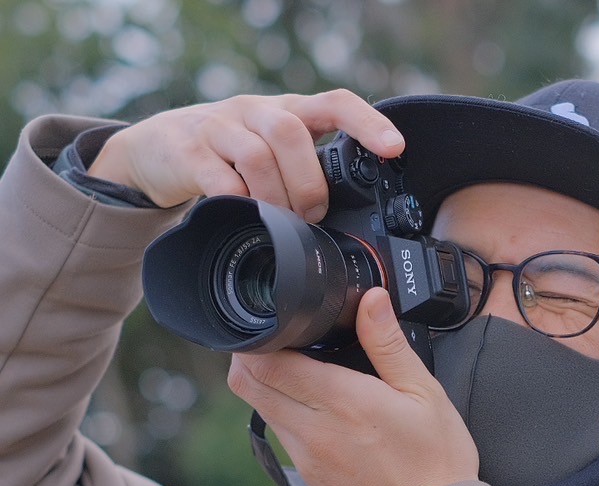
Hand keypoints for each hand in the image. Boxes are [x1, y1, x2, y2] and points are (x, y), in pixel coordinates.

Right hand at [88, 90, 404, 220]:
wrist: (158, 151)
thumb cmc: (230, 157)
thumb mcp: (274, 155)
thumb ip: (308, 172)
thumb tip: (353, 216)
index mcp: (287, 113)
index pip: (334, 103)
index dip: (367, 123)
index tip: (394, 148)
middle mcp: (255, 112)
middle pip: (291, 132)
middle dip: (308, 183)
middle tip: (312, 216)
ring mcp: (219, 128)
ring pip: (257, 155)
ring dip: (276, 197)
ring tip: (281, 222)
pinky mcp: (187, 152)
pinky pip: (219, 179)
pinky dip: (238, 203)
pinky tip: (245, 215)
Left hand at [226, 289, 479, 485]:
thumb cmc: (437, 464)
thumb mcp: (425, 395)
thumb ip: (388, 345)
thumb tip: (370, 300)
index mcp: (340, 401)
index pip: (266, 362)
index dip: (258, 337)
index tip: (273, 323)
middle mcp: (312, 430)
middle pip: (248, 384)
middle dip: (251, 357)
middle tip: (276, 340)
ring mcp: (307, 458)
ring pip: (262, 410)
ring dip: (269, 386)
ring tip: (301, 372)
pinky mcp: (310, 479)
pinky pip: (284, 437)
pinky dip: (287, 416)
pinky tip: (319, 411)